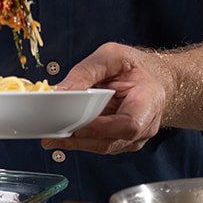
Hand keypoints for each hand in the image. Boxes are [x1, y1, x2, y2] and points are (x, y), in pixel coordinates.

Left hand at [42, 42, 172, 154]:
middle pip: (111, 141)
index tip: (78, 125)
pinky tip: (63, 134)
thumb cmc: (135, 67)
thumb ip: (86, 71)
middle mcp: (145, 126)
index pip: (129, 125)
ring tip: (51, 136)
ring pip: (102, 146)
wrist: (151, 78)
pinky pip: (99, 144)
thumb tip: (60, 91)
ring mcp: (134, 138)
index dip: (102, 128)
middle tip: (52, 135)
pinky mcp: (121, 142)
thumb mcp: (112, 56)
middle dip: (79, 139)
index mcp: (149, 101)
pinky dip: (80, 140)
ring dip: (75, 142)